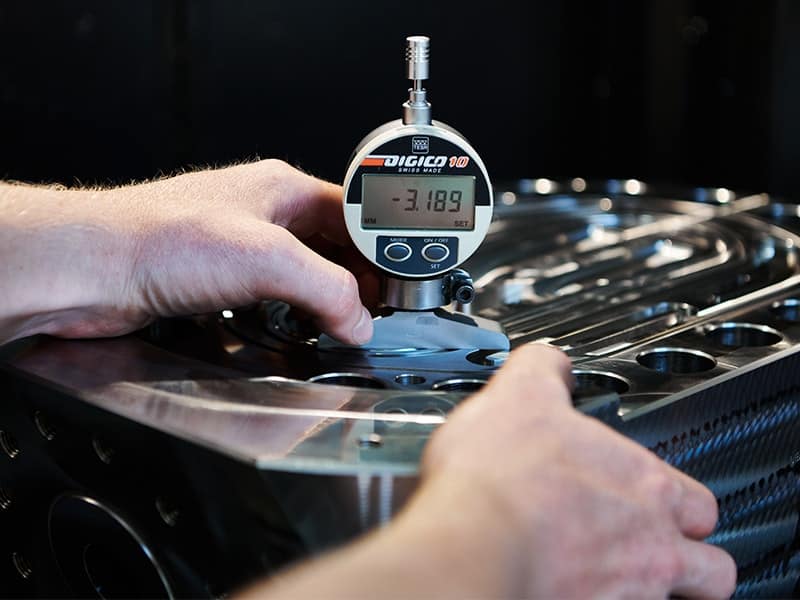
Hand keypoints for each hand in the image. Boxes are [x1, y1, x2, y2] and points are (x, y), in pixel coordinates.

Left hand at [0, 160, 375, 344]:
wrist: (91, 271)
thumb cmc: (159, 240)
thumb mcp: (266, 259)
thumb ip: (327, 289)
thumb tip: (360, 318)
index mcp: (282, 189)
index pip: (354, 214)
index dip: (382, 247)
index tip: (400, 281)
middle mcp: (264, 214)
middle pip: (333, 245)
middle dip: (359, 277)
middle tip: (378, 310)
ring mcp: (241, 247)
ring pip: (304, 271)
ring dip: (328, 297)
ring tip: (348, 322)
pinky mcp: (220, 280)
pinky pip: (274, 295)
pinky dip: (296, 312)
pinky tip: (302, 327)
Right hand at [409, 344, 736, 598]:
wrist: (472, 543)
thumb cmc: (500, 478)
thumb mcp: (519, 394)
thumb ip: (544, 369)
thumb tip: (550, 362)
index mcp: (644, 484)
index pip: (698, 501)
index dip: (679, 501)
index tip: (653, 496)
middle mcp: (649, 545)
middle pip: (712, 569)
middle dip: (691, 559)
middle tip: (657, 549)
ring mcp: (626, 592)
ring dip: (654, 589)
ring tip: (617, 576)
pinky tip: (570, 586)